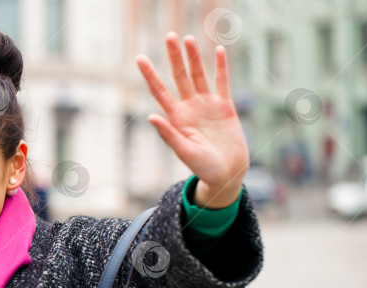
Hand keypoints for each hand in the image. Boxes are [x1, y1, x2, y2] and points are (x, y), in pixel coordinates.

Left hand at [136, 32, 248, 207]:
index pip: (160, 91)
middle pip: (180, 77)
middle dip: (174, 57)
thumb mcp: (184, 151)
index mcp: (176, 118)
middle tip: (169, 35)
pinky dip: (221, 67)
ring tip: (188, 38)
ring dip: (194, 57)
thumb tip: (151, 117)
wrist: (226, 173)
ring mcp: (207, 105)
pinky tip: (218, 50)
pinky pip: (222, 82)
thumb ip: (169, 134)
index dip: (150, 75)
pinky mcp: (225, 106)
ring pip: (199, 75)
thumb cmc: (203, 167)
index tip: (139, 58)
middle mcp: (190, 108)